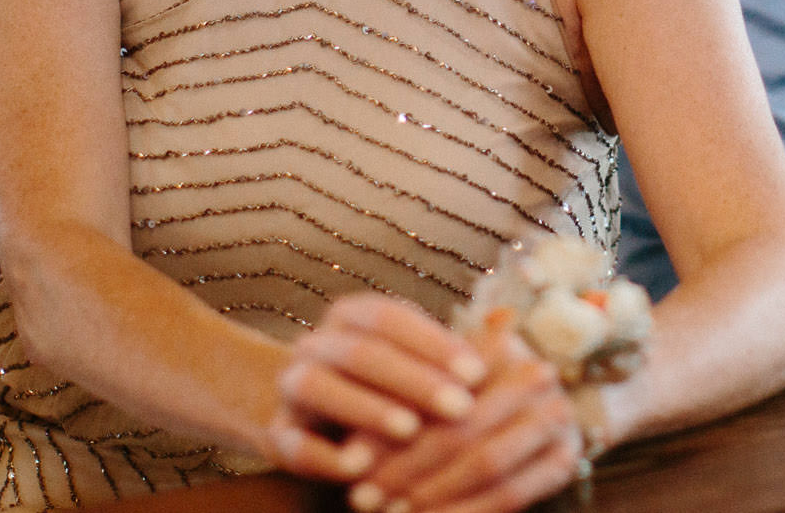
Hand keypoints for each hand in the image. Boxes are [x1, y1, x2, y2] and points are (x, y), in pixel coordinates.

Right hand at [266, 293, 487, 483]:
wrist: (300, 413)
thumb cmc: (378, 383)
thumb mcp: (409, 358)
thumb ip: (446, 349)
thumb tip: (508, 323)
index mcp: (351, 316)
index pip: (393, 319)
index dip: (435, 344)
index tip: (479, 373)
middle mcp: (317, 344)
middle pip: (363, 353)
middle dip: (415, 381)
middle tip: (460, 407)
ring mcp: (290, 386)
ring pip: (321, 388)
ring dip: (367, 409)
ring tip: (410, 430)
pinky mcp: (276, 434)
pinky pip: (296, 443)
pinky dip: (326, 456)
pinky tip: (360, 468)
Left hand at [348, 327, 584, 512]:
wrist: (519, 411)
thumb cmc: (452, 401)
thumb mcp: (427, 395)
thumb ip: (396, 416)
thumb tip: (351, 459)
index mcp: (500, 347)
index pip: (438, 396)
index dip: (391, 433)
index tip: (350, 465)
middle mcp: (537, 375)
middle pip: (463, 432)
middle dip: (407, 471)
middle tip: (363, 499)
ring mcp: (557, 417)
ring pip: (487, 466)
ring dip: (434, 498)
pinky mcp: (566, 458)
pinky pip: (512, 496)